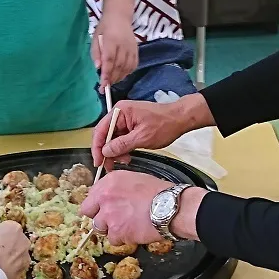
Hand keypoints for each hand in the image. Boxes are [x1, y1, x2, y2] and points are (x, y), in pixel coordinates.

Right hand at [0, 221, 30, 278]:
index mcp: (14, 228)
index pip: (9, 228)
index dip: (0, 234)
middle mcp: (24, 240)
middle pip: (16, 240)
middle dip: (8, 245)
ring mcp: (26, 256)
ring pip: (18, 254)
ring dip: (11, 257)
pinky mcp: (24, 270)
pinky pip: (17, 266)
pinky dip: (12, 268)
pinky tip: (1, 270)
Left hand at [80, 170, 172, 244]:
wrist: (170, 207)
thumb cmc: (158, 192)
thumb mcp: (133, 179)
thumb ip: (116, 187)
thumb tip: (109, 194)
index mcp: (108, 182)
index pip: (90, 196)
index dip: (97, 204)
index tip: (102, 208)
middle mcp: (105, 198)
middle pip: (88, 213)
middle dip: (98, 216)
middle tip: (111, 219)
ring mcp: (109, 217)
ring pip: (99, 228)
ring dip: (110, 229)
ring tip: (126, 226)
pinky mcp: (117, 233)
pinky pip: (114, 240)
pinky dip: (122, 239)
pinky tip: (134, 232)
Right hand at [91, 94, 214, 169]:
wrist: (181, 118)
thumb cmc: (165, 124)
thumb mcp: (142, 137)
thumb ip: (122, 145)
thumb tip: (105, 152)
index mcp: (120, 111)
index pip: (101, 130)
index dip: (97, 147)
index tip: (98, 162)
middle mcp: (120, 114)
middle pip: (106, 135)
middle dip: (108, 152)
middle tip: (109, 167)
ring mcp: (125, 120)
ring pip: (113, 139)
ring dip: (116, 152)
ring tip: (125, 161)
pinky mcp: (131, 126)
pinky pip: (121, 139)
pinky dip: (123, 149)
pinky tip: (128, 156)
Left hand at [92, 15, 137, 92]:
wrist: (120, 17)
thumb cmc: (105, 28)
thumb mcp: (95, 38)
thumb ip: (96, 53)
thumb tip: (98, 68)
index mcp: (112, 40)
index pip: (110, 59)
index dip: (106, 73)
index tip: (103, 84)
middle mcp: (124, 45)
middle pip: (119, 66)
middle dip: (111, 78)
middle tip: (104, 87)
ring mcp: (132, 48)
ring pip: (127, 67)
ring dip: (119, 77)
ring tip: (111, 82)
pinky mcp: (137, 51)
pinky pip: (133, 66)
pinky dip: (127, 73)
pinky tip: (120, 75)